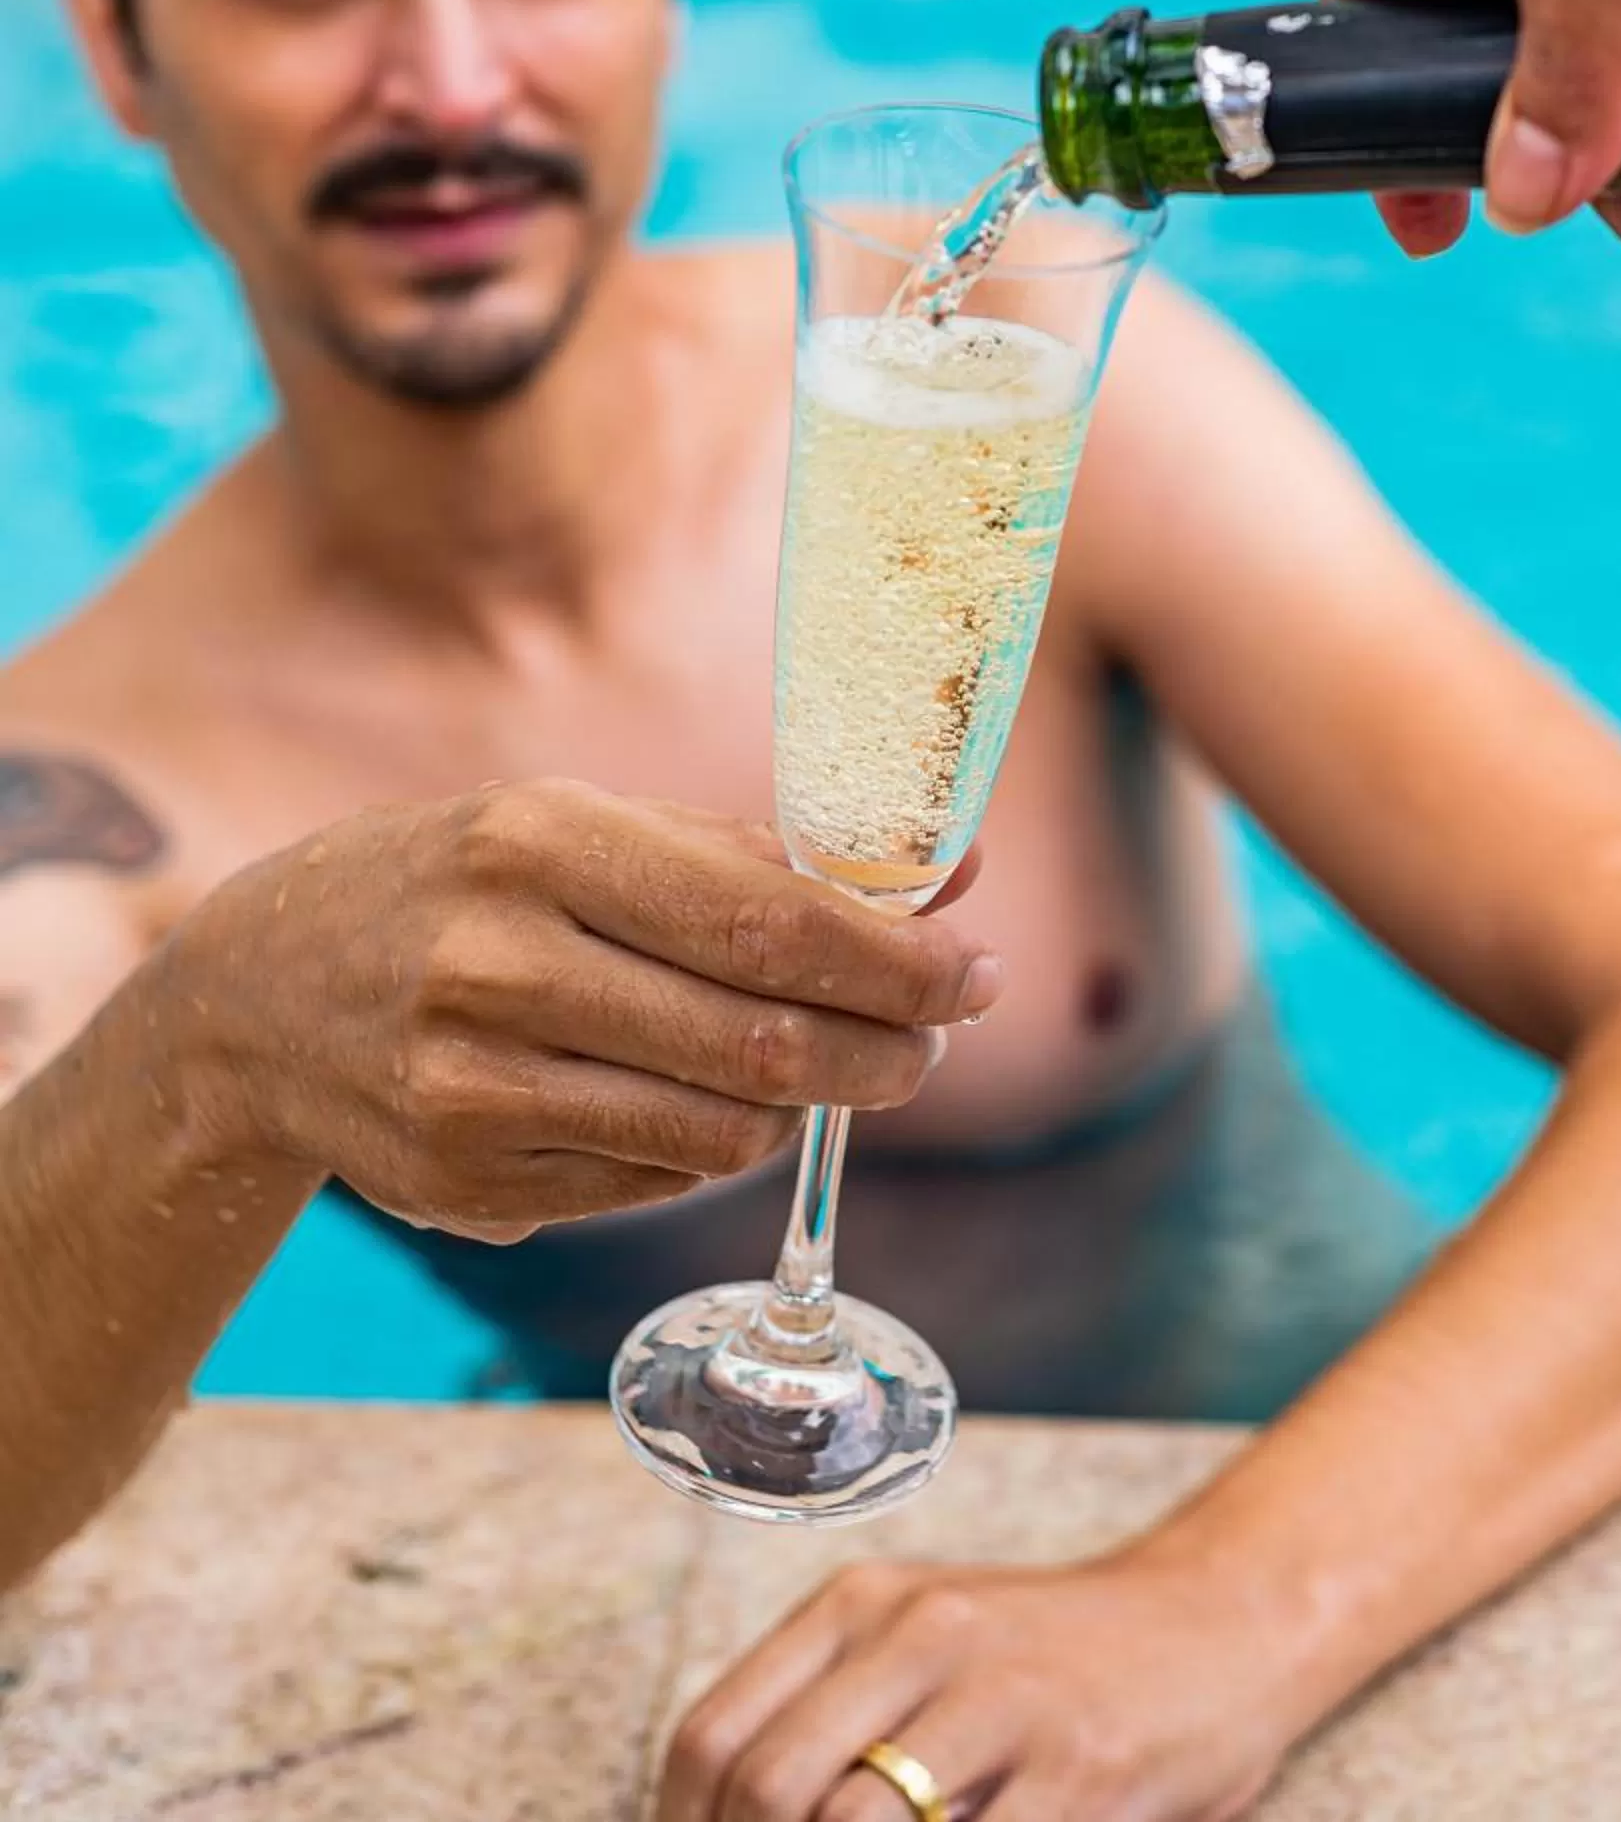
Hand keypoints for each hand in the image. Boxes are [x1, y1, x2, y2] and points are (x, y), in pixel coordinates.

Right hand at [165, 779, 998, 1241]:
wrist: (260, 996)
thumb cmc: (466, 883)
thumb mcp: (588, 826)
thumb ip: (762, 853)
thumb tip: (951, 873)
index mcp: (541, 842)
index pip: (762, 918)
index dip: (890, 959)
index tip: (973, 974)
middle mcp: (499, 963)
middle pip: (757, 1038)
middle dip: (881, 1049)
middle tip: (931, 1042)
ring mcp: (473, 1086)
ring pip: (717, 1127)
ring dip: (802, 1105)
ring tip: (820, 1065)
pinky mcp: (466, 1181)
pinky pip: (653, 1180)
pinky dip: (709, 1146)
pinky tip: (696, 1099)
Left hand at [657, 1553, 1289, 1821]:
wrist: (1222, 1621)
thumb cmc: (1051, 1658)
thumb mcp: (929, 1647)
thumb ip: (834, 1721)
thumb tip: (733, 1819)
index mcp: (864, 1604)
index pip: (714, 1736)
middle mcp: (924, 1635)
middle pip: (771, 1789)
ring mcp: (1005, 1702)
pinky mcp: (1082, 1772)